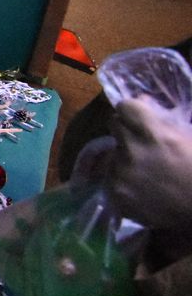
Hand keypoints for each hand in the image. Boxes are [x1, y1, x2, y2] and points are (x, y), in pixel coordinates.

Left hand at [109, 97, 191, 231]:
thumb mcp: (188, 138)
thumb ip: (164, 120)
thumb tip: (142, 100)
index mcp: (153, 133)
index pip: (124, 106)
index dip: (133, 112)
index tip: (140, 119)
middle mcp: (131, 150)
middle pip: (114, 125)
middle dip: (127, 131)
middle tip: (142, 144)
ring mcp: (120, 173)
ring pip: (112, 154)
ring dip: (124, 158)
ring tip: (146, 173)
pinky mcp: (115, 194)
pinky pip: (111, 178)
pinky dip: (123, 181)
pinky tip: (142, 190)